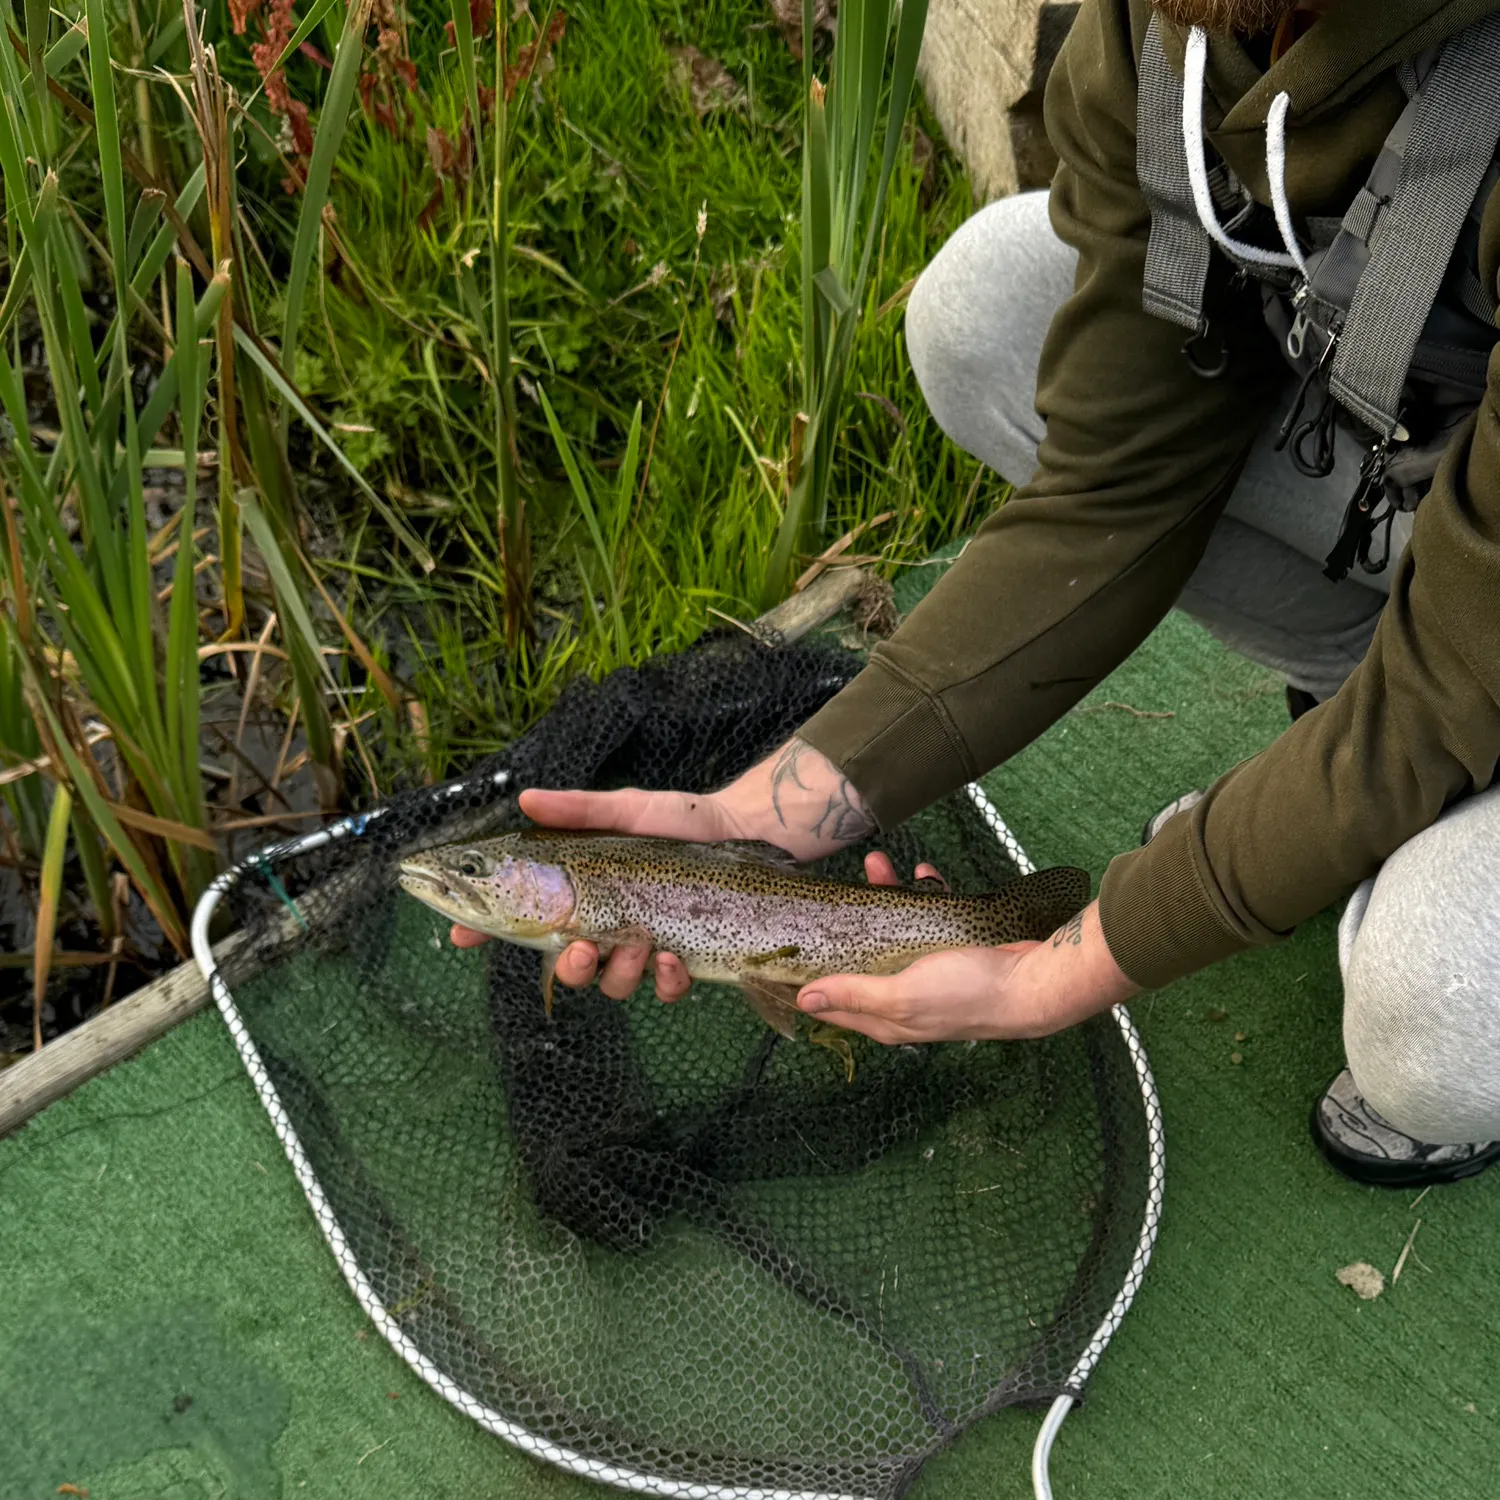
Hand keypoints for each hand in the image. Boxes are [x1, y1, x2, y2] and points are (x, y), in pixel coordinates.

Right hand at [449, 737, 877, 1001]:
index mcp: (582, 893)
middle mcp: (606, 926)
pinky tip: (673, 957)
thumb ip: (576, 809)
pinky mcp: (683, 961)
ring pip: (611, 985)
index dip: (484, 927)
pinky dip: (665, 980)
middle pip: (566, 967)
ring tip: (638, 946)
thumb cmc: (682, 819)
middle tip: (578, 949)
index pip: (520, 917)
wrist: (747, 834)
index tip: (460, 932)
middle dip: (566, 968)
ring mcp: (644, 949)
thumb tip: (525, 797)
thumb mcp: (626, 808)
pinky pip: (662, 989)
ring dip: (618, 973)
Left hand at [795, 896, 1139, 1043]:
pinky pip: (931, 919)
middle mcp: (903, 998)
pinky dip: (927, 895)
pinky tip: (926, 876)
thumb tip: (804, 1000)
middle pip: (863, 958)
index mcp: (886, 1018)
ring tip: (882, 867)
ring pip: (895, 934)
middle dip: (849, 921)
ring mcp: (929, 973)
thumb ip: (854, 994)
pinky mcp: (954, 951)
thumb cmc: (967, 994)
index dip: (811, 976)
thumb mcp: (902, 996)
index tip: (787, 945)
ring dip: (888, 898)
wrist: (1034, 982)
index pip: (835, 1001)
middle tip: (840, 886)